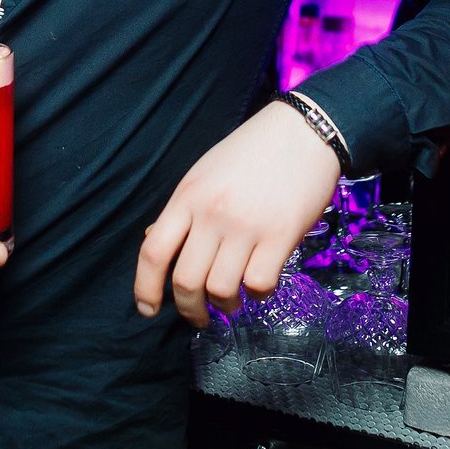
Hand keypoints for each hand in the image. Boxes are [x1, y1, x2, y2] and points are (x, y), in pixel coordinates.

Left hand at [134, 100, 340, 327]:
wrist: (304, 131)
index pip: (153, 251)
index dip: (144, 288)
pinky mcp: (281, 235)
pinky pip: (259, 284)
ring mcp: (246, 225)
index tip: (148, 310)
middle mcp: (211, 213)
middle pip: (185, 281)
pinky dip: (257, 293)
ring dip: (225, 305)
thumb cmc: (252, 152)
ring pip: (221, 290)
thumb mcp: (206, 173)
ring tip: (232, 300)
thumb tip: (154, 240)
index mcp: (187, 196)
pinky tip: (260, 282)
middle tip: (199, 317)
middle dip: (189, 310)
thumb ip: (183, 209)